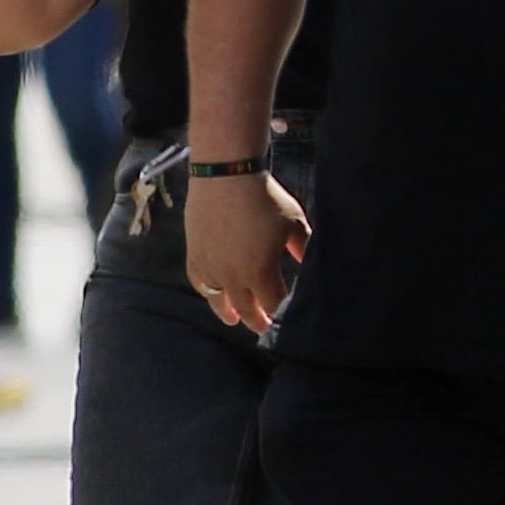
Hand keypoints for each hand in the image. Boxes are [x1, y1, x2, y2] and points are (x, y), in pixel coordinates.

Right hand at [185, 175, 307, 335]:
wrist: (226, 175)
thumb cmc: (264, 198)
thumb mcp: (293, 223)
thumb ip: (302, 248)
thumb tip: (309, 265)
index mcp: (261, 271)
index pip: (274, 305)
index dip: (281, 315)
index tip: (287, 322)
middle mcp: (233, 276)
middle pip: (246, 309)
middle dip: (258, 321)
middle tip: (264, 328)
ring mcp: (211, 267)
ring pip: (219, 300)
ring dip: (229, 312)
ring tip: (234, 319)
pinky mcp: (195, 254)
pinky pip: (200, 282)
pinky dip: (208, 291)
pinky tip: (213, 294)